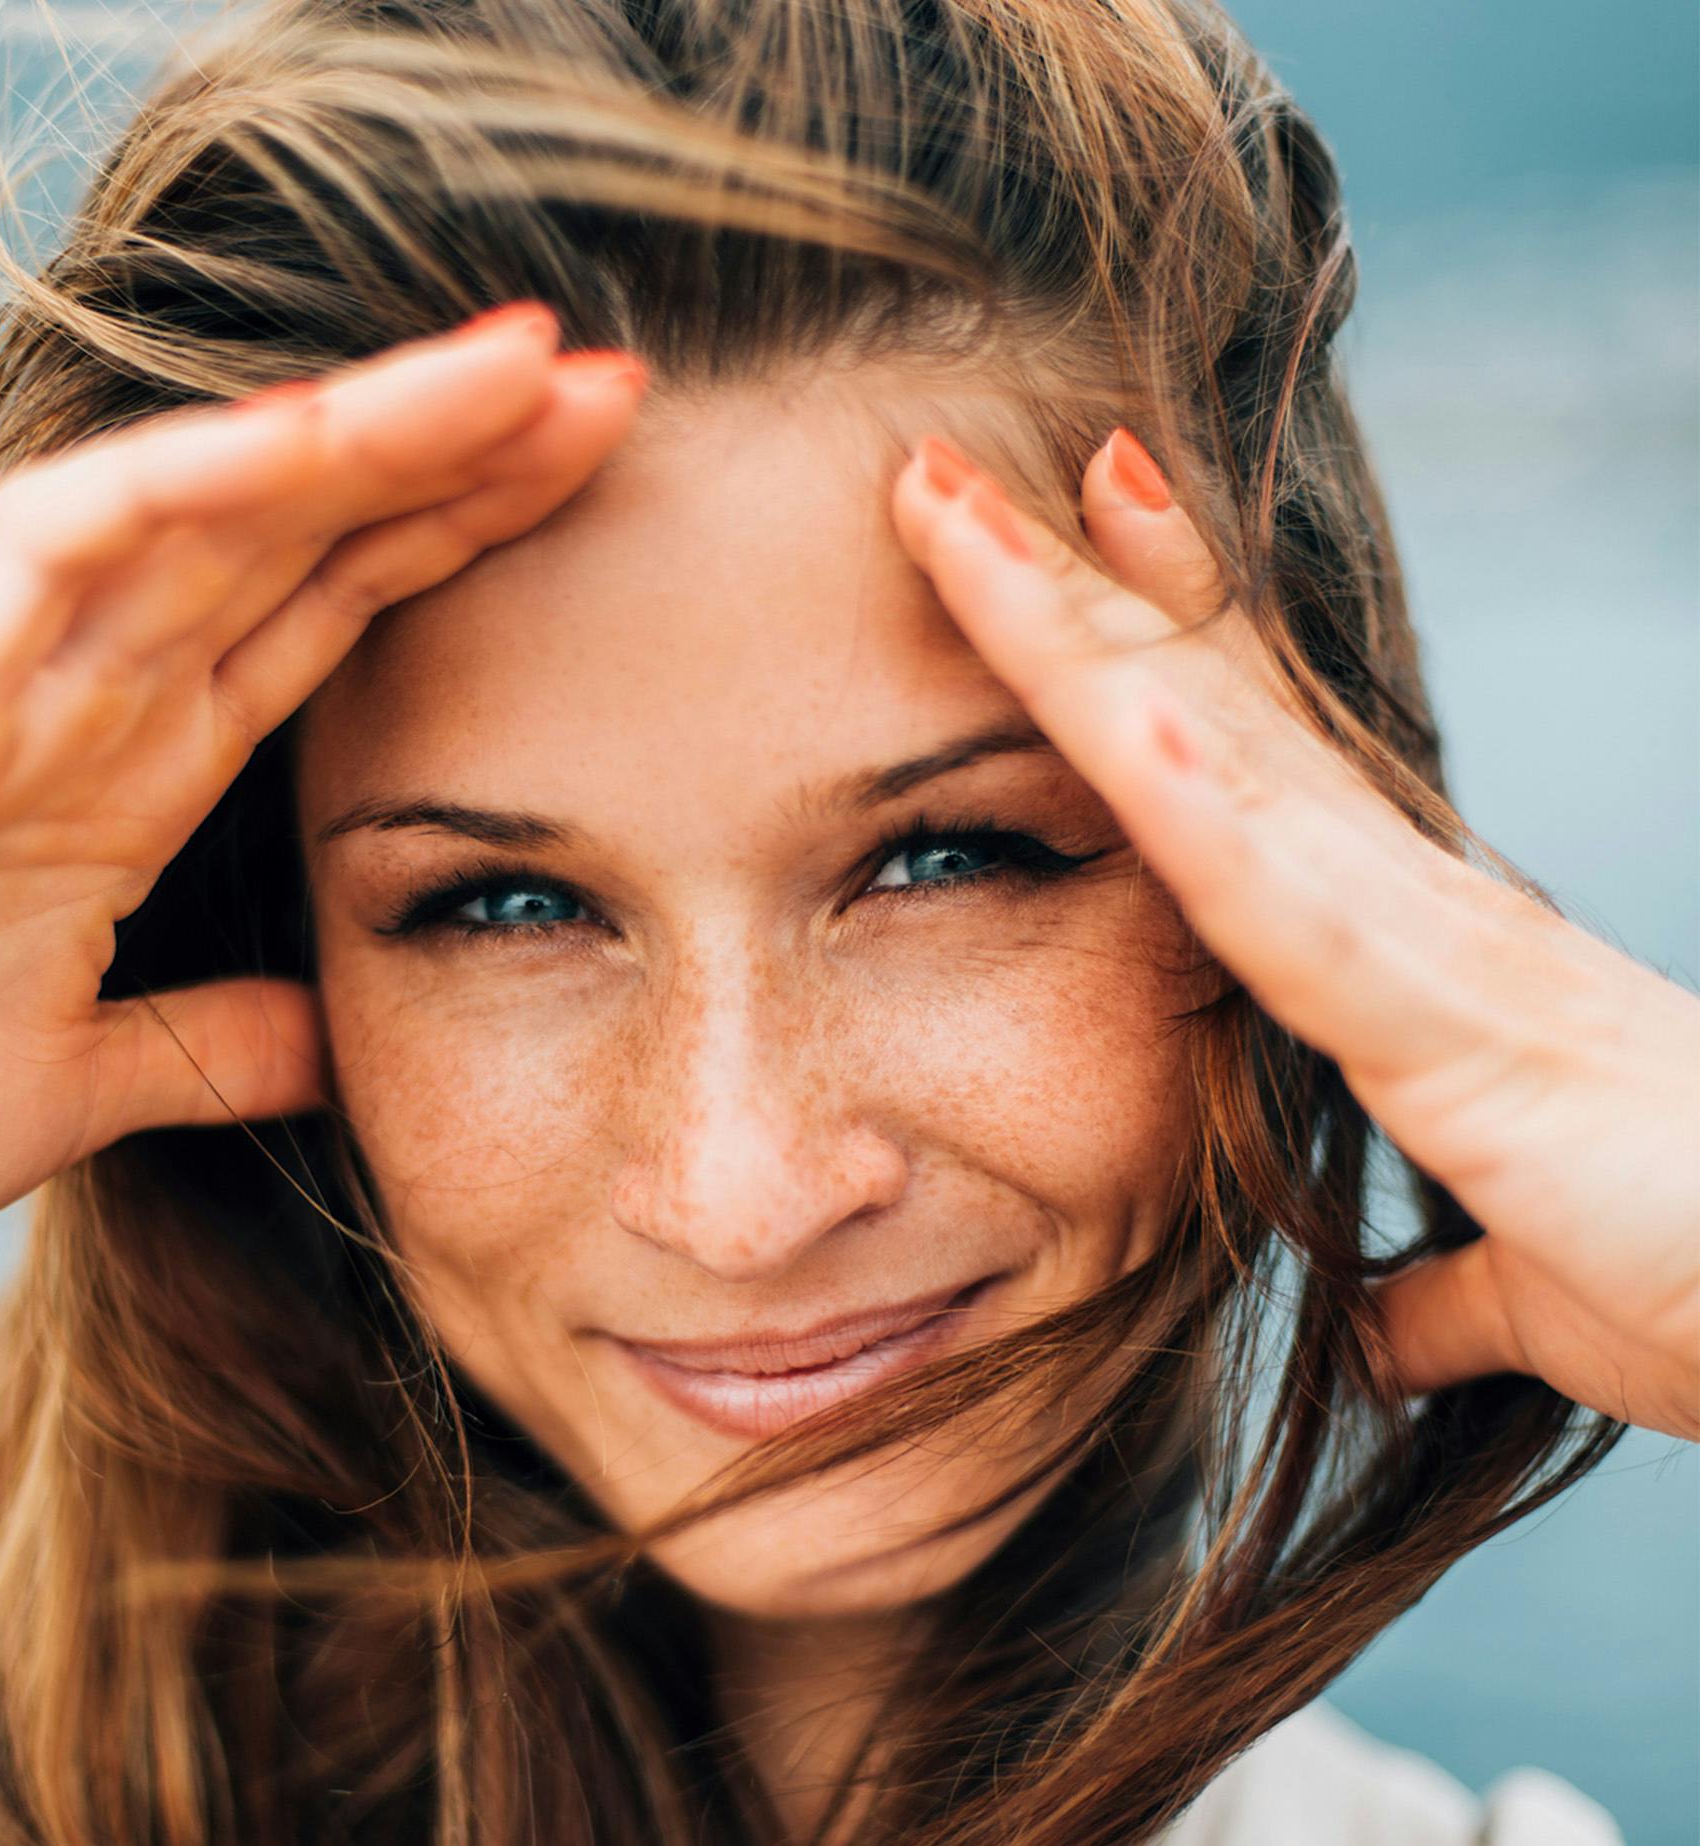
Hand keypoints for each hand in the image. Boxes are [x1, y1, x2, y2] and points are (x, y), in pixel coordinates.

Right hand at [0, 306, 647, 1265]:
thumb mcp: (89, 1081)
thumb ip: (216, 1046)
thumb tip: (343, 1042)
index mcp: (141, 772)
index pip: (333, 611)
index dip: (459, 534)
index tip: (591, 480)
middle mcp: (96, 697)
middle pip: (308, 530)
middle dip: (458, 448)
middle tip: (614, 379)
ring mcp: (15, 682)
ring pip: (216, 502)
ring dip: (371, 425)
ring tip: (526, 360)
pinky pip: (64, 541)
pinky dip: (189, 479)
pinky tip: (320, 432)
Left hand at [890, 427, 1699, 1441]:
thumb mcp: (1527, 1283)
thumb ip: (1441, 1285)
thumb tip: (1388, 1333)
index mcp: (1407, 943)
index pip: (1240, 757)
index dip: (1141, 640)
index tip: (1053, 531)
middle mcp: (1404, 898)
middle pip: (1197, 703)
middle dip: (1063, 584)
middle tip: (939, 469)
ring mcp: (1422, 942)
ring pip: (1205, 756)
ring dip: (1075, 633)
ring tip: (957, 513)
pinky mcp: (1451, 1026)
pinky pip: (1289, 904)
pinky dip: (1199, 805)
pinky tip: (1114, 715)